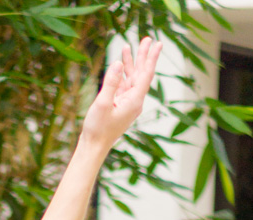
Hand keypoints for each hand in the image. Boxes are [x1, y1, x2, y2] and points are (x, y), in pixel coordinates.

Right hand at [80, 36, 163, 152]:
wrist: (94, 147)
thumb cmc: (97, 129)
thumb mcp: (102, 104)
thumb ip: (111, 82)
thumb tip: (118, 63)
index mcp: (134, 100)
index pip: (146, 74)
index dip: (151, 58)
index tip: (158, 44)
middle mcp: (134, 100)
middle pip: (141, 74)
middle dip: (143, 56)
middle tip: (147, 39)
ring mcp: (127, 103)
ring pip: (131, 79)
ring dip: (130, 64)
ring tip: (127, 47)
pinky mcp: (120, 106)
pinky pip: (123, 86)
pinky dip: (122, 75)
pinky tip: (119, 66)